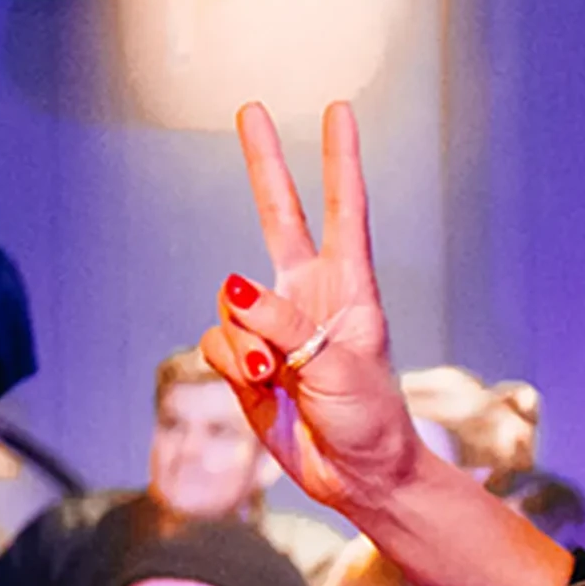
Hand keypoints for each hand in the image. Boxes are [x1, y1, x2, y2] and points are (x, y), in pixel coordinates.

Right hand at [210, 102, 433, 520]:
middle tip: (251, 109)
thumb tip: (231, 288)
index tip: (339, 109)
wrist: (355, 476)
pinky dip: (227, 361)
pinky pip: (215, 343)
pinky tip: (255, 384)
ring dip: (242, 338)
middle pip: (280, 215)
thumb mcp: (337, 365)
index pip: (346, 209)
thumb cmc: (369, 417)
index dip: (340, 159)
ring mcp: (273, 327)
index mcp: (350, 287)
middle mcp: (308, 296)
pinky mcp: (244, 361)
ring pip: (229, 303)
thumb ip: (284, 324)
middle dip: (263, 164)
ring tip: (272, 375)